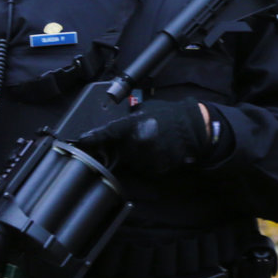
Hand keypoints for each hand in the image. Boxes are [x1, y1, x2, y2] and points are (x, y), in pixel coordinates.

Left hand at [77, 100, 214, 174]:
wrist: (196, 129)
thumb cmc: (173, 116)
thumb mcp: (148, 108)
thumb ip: (130, 118)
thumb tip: (117, 124)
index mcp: (134, 125)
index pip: (107, 133)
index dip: (92, 137)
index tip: (80, 140)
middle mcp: (138, 143)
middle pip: (118, 149)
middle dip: (121, 145)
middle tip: (134, 138)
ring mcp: (147, 158)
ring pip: (130, 160)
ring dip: (134, 154)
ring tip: (149, 143)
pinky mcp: (155, 169)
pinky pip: (144, 167)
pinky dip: (146, 161)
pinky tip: (157, 151)